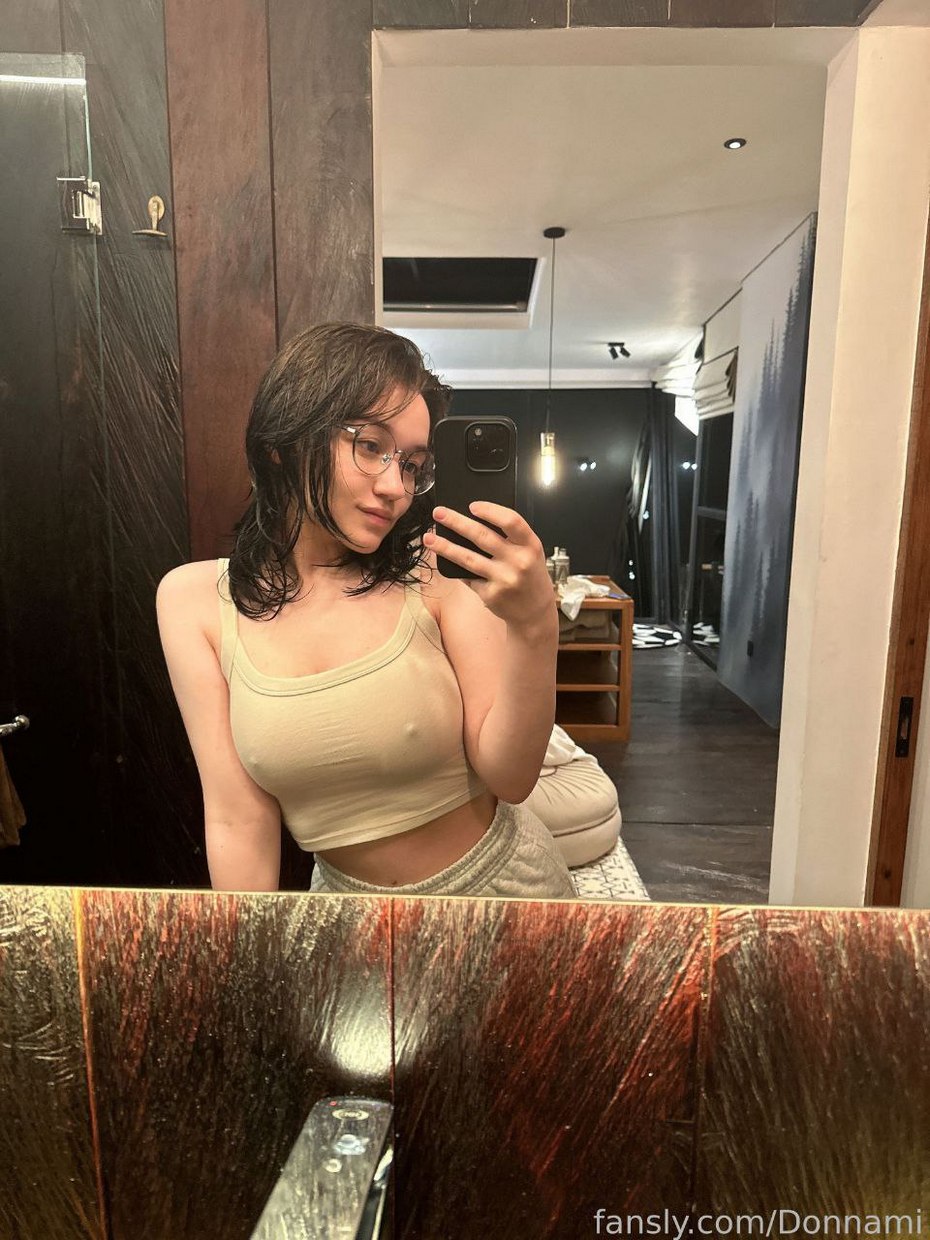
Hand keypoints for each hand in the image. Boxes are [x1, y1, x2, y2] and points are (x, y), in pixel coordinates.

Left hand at [423, 502, 554, 633]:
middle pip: (482, 536)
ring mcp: (503, 579)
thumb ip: (510, 538)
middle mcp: (518, 561)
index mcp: (530, 545)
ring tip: (429, 538)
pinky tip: (447, 562)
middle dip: (456, 522)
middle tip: (438, 513)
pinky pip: (468, 577)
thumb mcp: (530, 553)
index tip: (472, 505)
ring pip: (468, 558)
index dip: (490, 510)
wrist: (535, 612)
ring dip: (445, 546)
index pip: (511, 521)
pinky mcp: (490, 594)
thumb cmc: (530, 576)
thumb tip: (472, 521)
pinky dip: (457, 569)